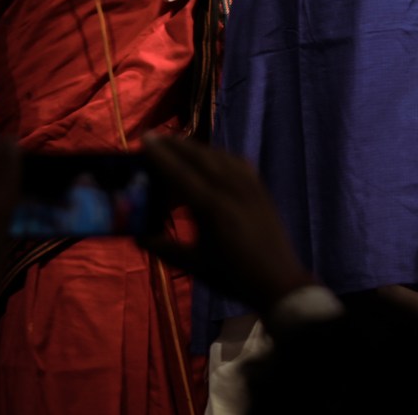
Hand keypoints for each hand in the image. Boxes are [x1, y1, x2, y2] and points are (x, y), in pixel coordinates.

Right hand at [142, 133, 313, 312]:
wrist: (279, 281)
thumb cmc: (234, 276)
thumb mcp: (195, 265)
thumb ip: (165, 248)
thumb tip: (138, 236)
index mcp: (212, 208)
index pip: (181, 173)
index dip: (161, 155)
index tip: (145, 139)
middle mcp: (232, 189)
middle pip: (200, 157)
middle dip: (176, 145)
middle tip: (156, 137)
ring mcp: (250, 186)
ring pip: (220, 156)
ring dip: (197, 148)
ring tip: (178, 146)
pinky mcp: (261, 188)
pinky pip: (238, 162)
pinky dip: (220, 155)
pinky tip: (213, 159)